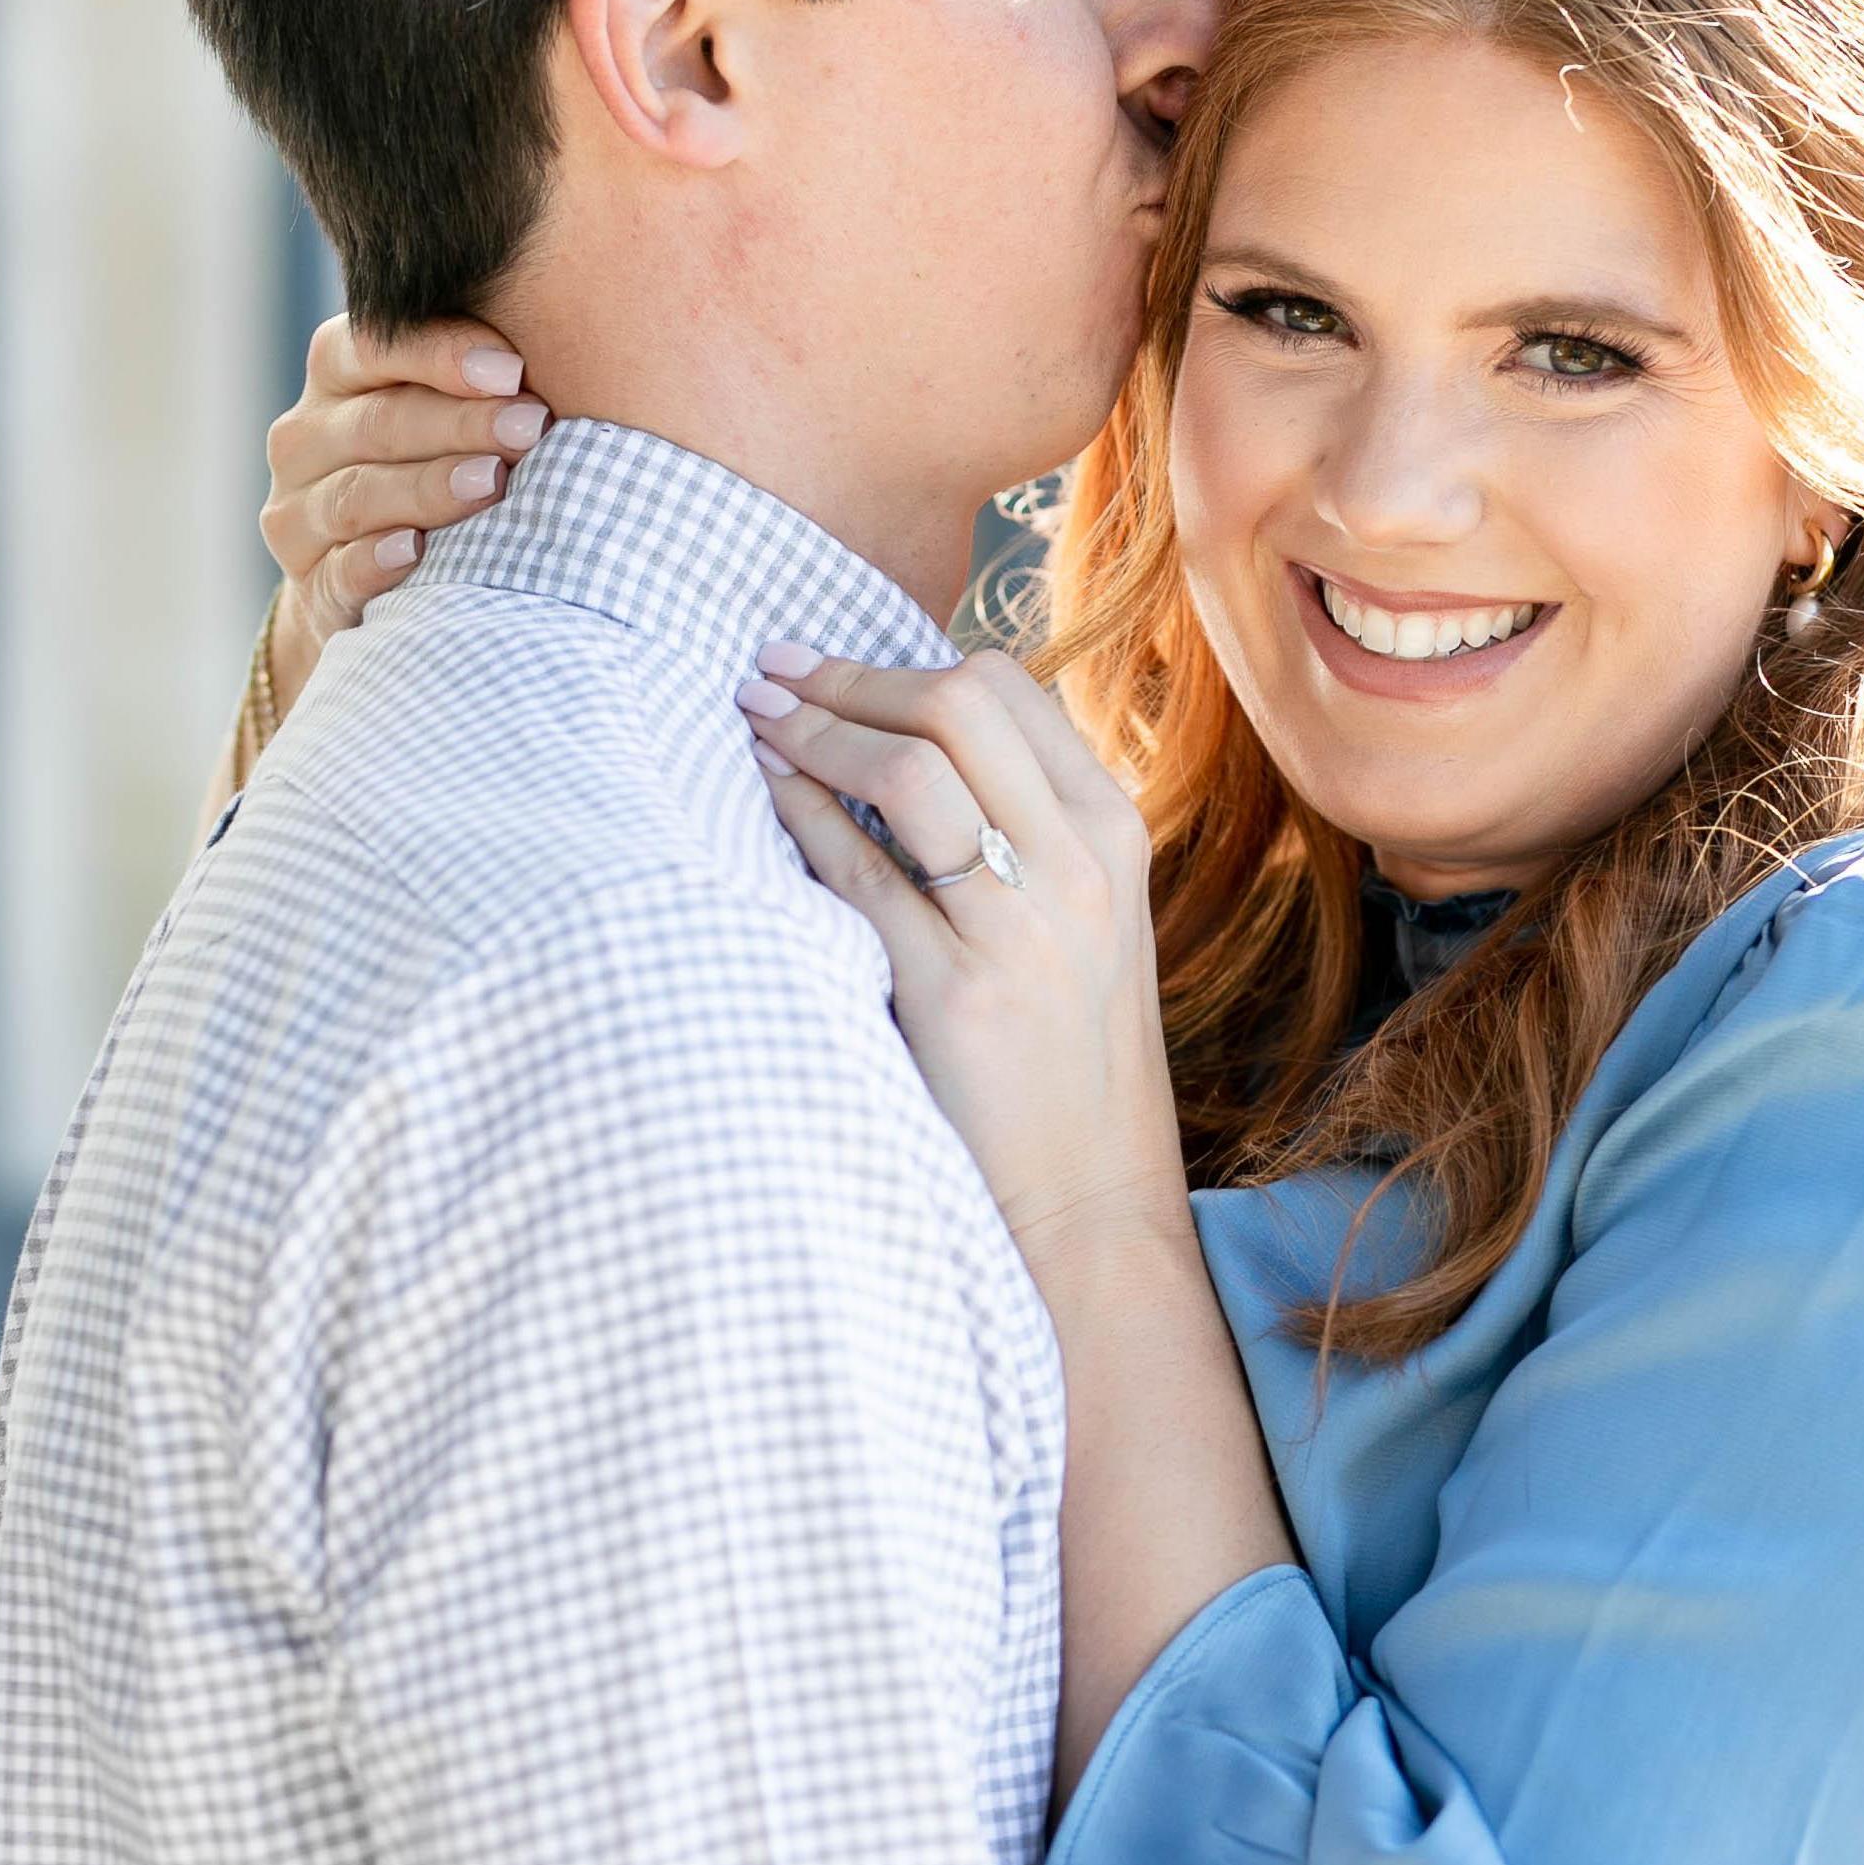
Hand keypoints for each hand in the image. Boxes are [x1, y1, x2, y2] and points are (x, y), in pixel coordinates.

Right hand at [250, 306, 543, 688]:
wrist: (381, 584)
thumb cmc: (446, 465)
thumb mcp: (457, 411)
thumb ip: (486, 377)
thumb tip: (573, 343)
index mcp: (337, 373)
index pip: (375, 345)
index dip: (442, 354)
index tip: (513, 369)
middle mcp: (306, 438)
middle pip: (378, 422)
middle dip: (459, 423)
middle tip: (531, 427)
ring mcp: (298, 514)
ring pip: (357, 495)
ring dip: (428, 488)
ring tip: (494, 484)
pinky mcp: (310, 586)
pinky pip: (338, 571)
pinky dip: (376, 561)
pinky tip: (417, 552)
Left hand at [739, 647, 1185, 1264]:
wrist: (1089, 1203)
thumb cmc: (1066, 1057)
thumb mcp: (1081, 922)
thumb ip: (1024, 827)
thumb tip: (905, 735)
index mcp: (1112, 834)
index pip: (1006, 689)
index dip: (900, 661)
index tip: (828, 665)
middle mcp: (1077, 867)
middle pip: (955, 703)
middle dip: (845, 676)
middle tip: (770, 672)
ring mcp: (1021, 930)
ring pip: (905, 772)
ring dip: (809, 730)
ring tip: (751, 719)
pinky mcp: (956, 995)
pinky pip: (858, 873)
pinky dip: (798, 817)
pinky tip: (761, 798)